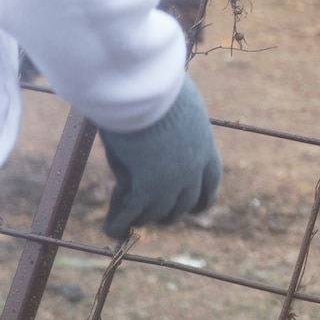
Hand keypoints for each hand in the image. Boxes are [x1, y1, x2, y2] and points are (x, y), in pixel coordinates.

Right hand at [97, 76, 221, 240]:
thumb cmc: (160, 90)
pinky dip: (118, 225)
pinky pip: (129, 216)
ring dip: (141, 216)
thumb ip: (179, 127)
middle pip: (183, 206)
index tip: (190, 206)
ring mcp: (170, 184)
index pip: (209, 186)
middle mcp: (193, 173)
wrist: (147, 92)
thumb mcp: (180, 109)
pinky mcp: (144, 190)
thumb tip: (171, 128)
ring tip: (125, 214)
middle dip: (167, 211)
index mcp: (205, 151)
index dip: (198, 200)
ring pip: (156, 214)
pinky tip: (109, 228)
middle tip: (148, 210)